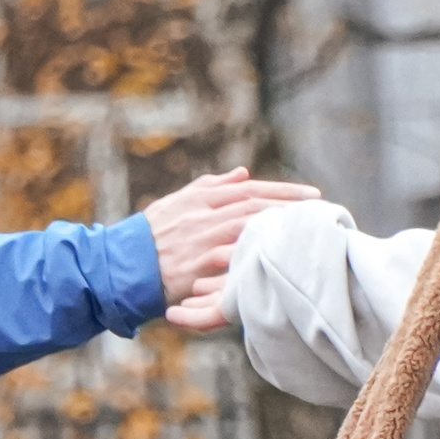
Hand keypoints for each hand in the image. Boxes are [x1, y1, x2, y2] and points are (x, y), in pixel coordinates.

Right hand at [142, 167, 320, 328]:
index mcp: (199, 198)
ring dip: (278, 227)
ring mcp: (199, 240)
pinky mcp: (196, 266)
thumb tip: (243, 172)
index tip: (310, 195)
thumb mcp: (176, 203)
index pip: (249, 189)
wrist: (119, 266)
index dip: (282, 191)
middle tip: (320, 209)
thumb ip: (211, 186)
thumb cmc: (148, 236)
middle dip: (289, 205)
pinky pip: (231, 259)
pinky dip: (255, 256)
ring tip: (308, 229)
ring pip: (246, 227)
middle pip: (253, 205)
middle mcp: (201, 215)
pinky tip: (280, 259)